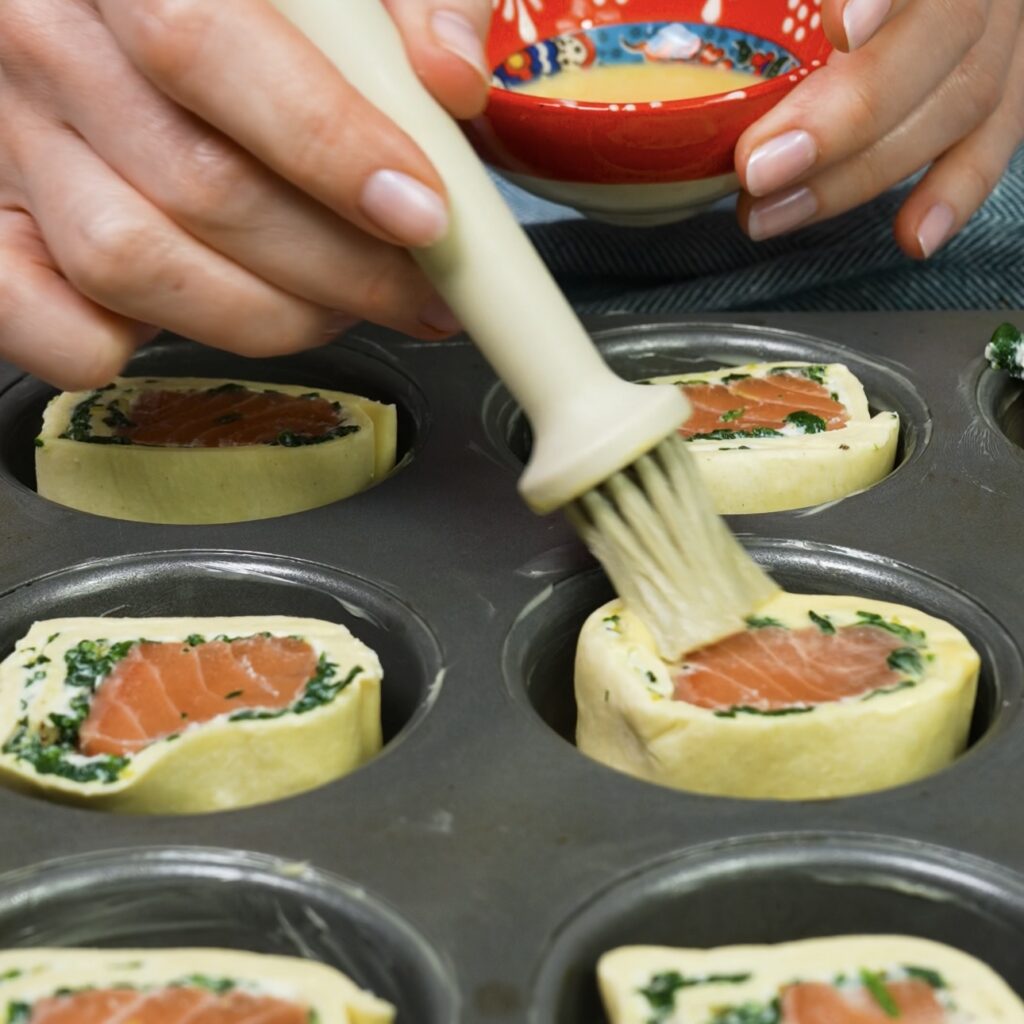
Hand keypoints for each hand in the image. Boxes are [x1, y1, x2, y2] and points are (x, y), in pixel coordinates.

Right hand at [0, 0, 490, 388]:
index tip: (422, 216)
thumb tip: (450, 79)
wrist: (114, 27)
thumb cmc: (241, 15)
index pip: (207, 50)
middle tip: (424, 293)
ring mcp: (8, 148)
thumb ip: (397, 4)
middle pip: (198, 186)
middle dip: (344, 269)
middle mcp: (42, 45)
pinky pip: (56, 332)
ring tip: (344, 306)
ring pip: (136, 268)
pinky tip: (217, 315)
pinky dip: (136, 351)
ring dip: (273, 316)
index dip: (327, 147)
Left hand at [734, 0, 1023, 258]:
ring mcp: (1003, 27)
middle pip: (942, 35)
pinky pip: (994, 143)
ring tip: (770, 214)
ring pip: (961, 100)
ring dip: (859, 175)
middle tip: (756, 167)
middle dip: (845, 116)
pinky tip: (910, 235)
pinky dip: (953, 193)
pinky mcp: (1007, 82)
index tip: (838, 29)